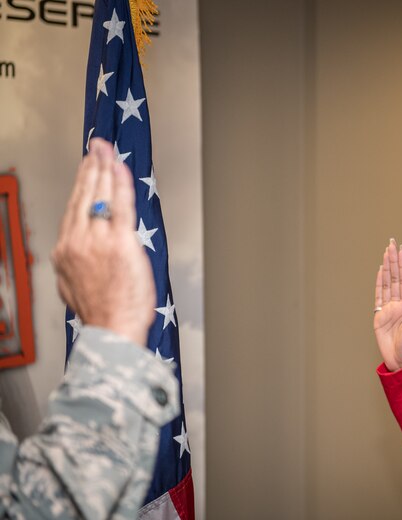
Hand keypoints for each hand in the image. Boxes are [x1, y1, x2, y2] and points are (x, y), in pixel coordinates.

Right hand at [51, 138, 154, 346]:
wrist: (111, 329)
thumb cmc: (101, 314)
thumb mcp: (73, 287)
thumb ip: (77, 266)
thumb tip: (84, 256)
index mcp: (65, 252)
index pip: (74, 208)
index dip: (81, 186)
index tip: (86, 170)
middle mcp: (77, 241)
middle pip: (84, 195)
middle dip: (90, 167)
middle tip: (95, 148)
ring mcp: (98, 239)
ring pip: (101, 195)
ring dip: (104, 168)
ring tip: (107, 151)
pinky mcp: (120, 241)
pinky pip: (120, 204)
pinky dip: (120, 183)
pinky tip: (120, 167)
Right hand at [373, 239, 401, 371]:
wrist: (400, 364)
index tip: (400, 250)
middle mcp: (400, 304)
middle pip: (396, 277)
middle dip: (394, 260)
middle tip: (392, 243)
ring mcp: (389, 309)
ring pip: (387, 283)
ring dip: (387, 268)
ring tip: (386, 252)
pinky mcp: (379, 316)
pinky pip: (379, 296)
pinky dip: (379, 283)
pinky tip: (380, 271)